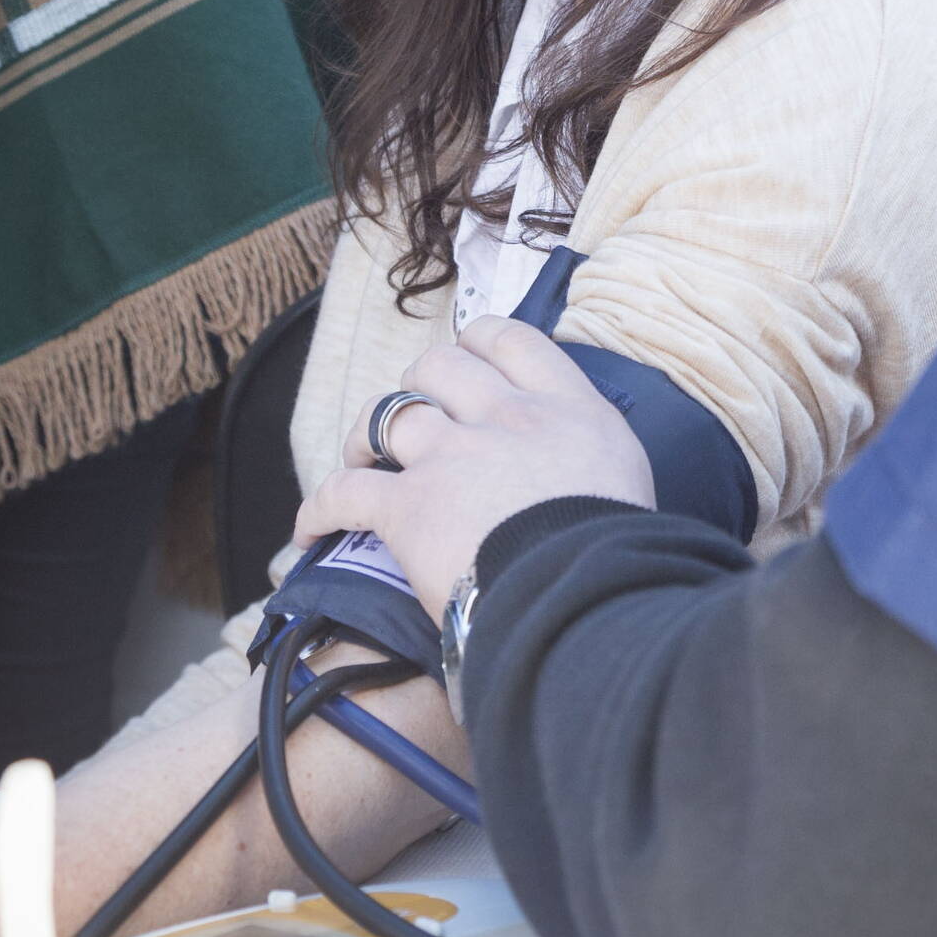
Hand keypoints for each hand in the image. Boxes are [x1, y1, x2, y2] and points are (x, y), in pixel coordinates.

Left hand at [296, 317, 655, 620]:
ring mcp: (453, 456)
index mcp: (565, 406)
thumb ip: (590, 455)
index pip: (511, 339)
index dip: (478, 343)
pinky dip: (322, 507)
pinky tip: (311, 528)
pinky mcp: (410, 507)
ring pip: (387, 413)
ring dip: (367, 434)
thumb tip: (572, 474)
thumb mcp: (625, 478)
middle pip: (439, 365)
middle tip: (416, 421)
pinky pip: (346, 491)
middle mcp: (506, 416)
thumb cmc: (622, 554)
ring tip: (362, 458)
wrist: (588, 597)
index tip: (467, 359)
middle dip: (418, 386)